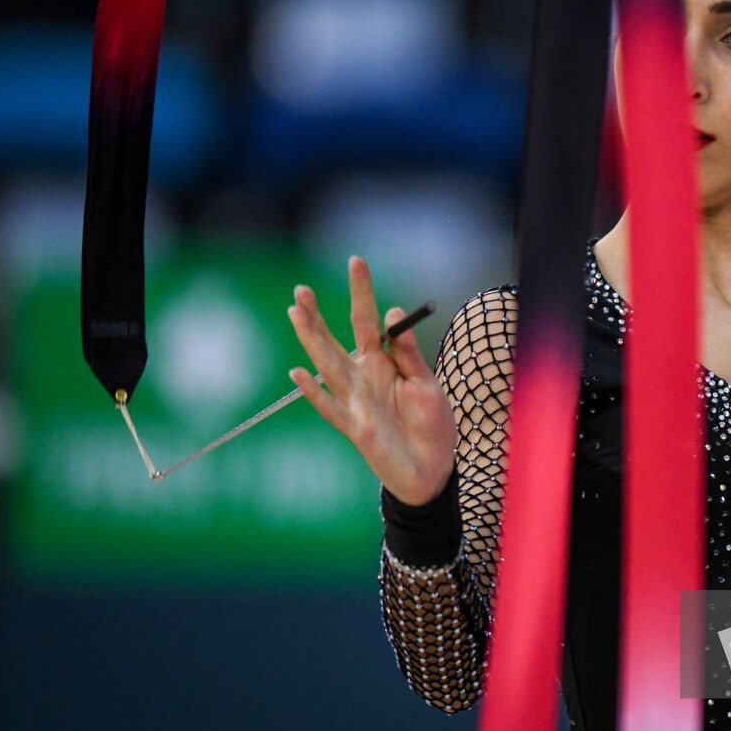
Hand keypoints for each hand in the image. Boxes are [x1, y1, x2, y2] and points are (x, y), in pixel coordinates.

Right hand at [286, 255, 457, 505]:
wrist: (434, 469)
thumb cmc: (431, 426)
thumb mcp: (427, 383)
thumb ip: (409, 353)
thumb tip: (393, 312)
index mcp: (382, 363)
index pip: (367, 321)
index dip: (362, 292)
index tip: (356, 261)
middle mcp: (364, 378)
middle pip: (337, 340)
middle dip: (319, 314)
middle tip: (302, 287)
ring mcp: (356, 402)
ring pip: (327, 366)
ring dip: (311, 340)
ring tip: (296, 313)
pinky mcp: (355, 429)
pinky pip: (332, 409)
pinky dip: (315, 394)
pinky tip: (299, 375)